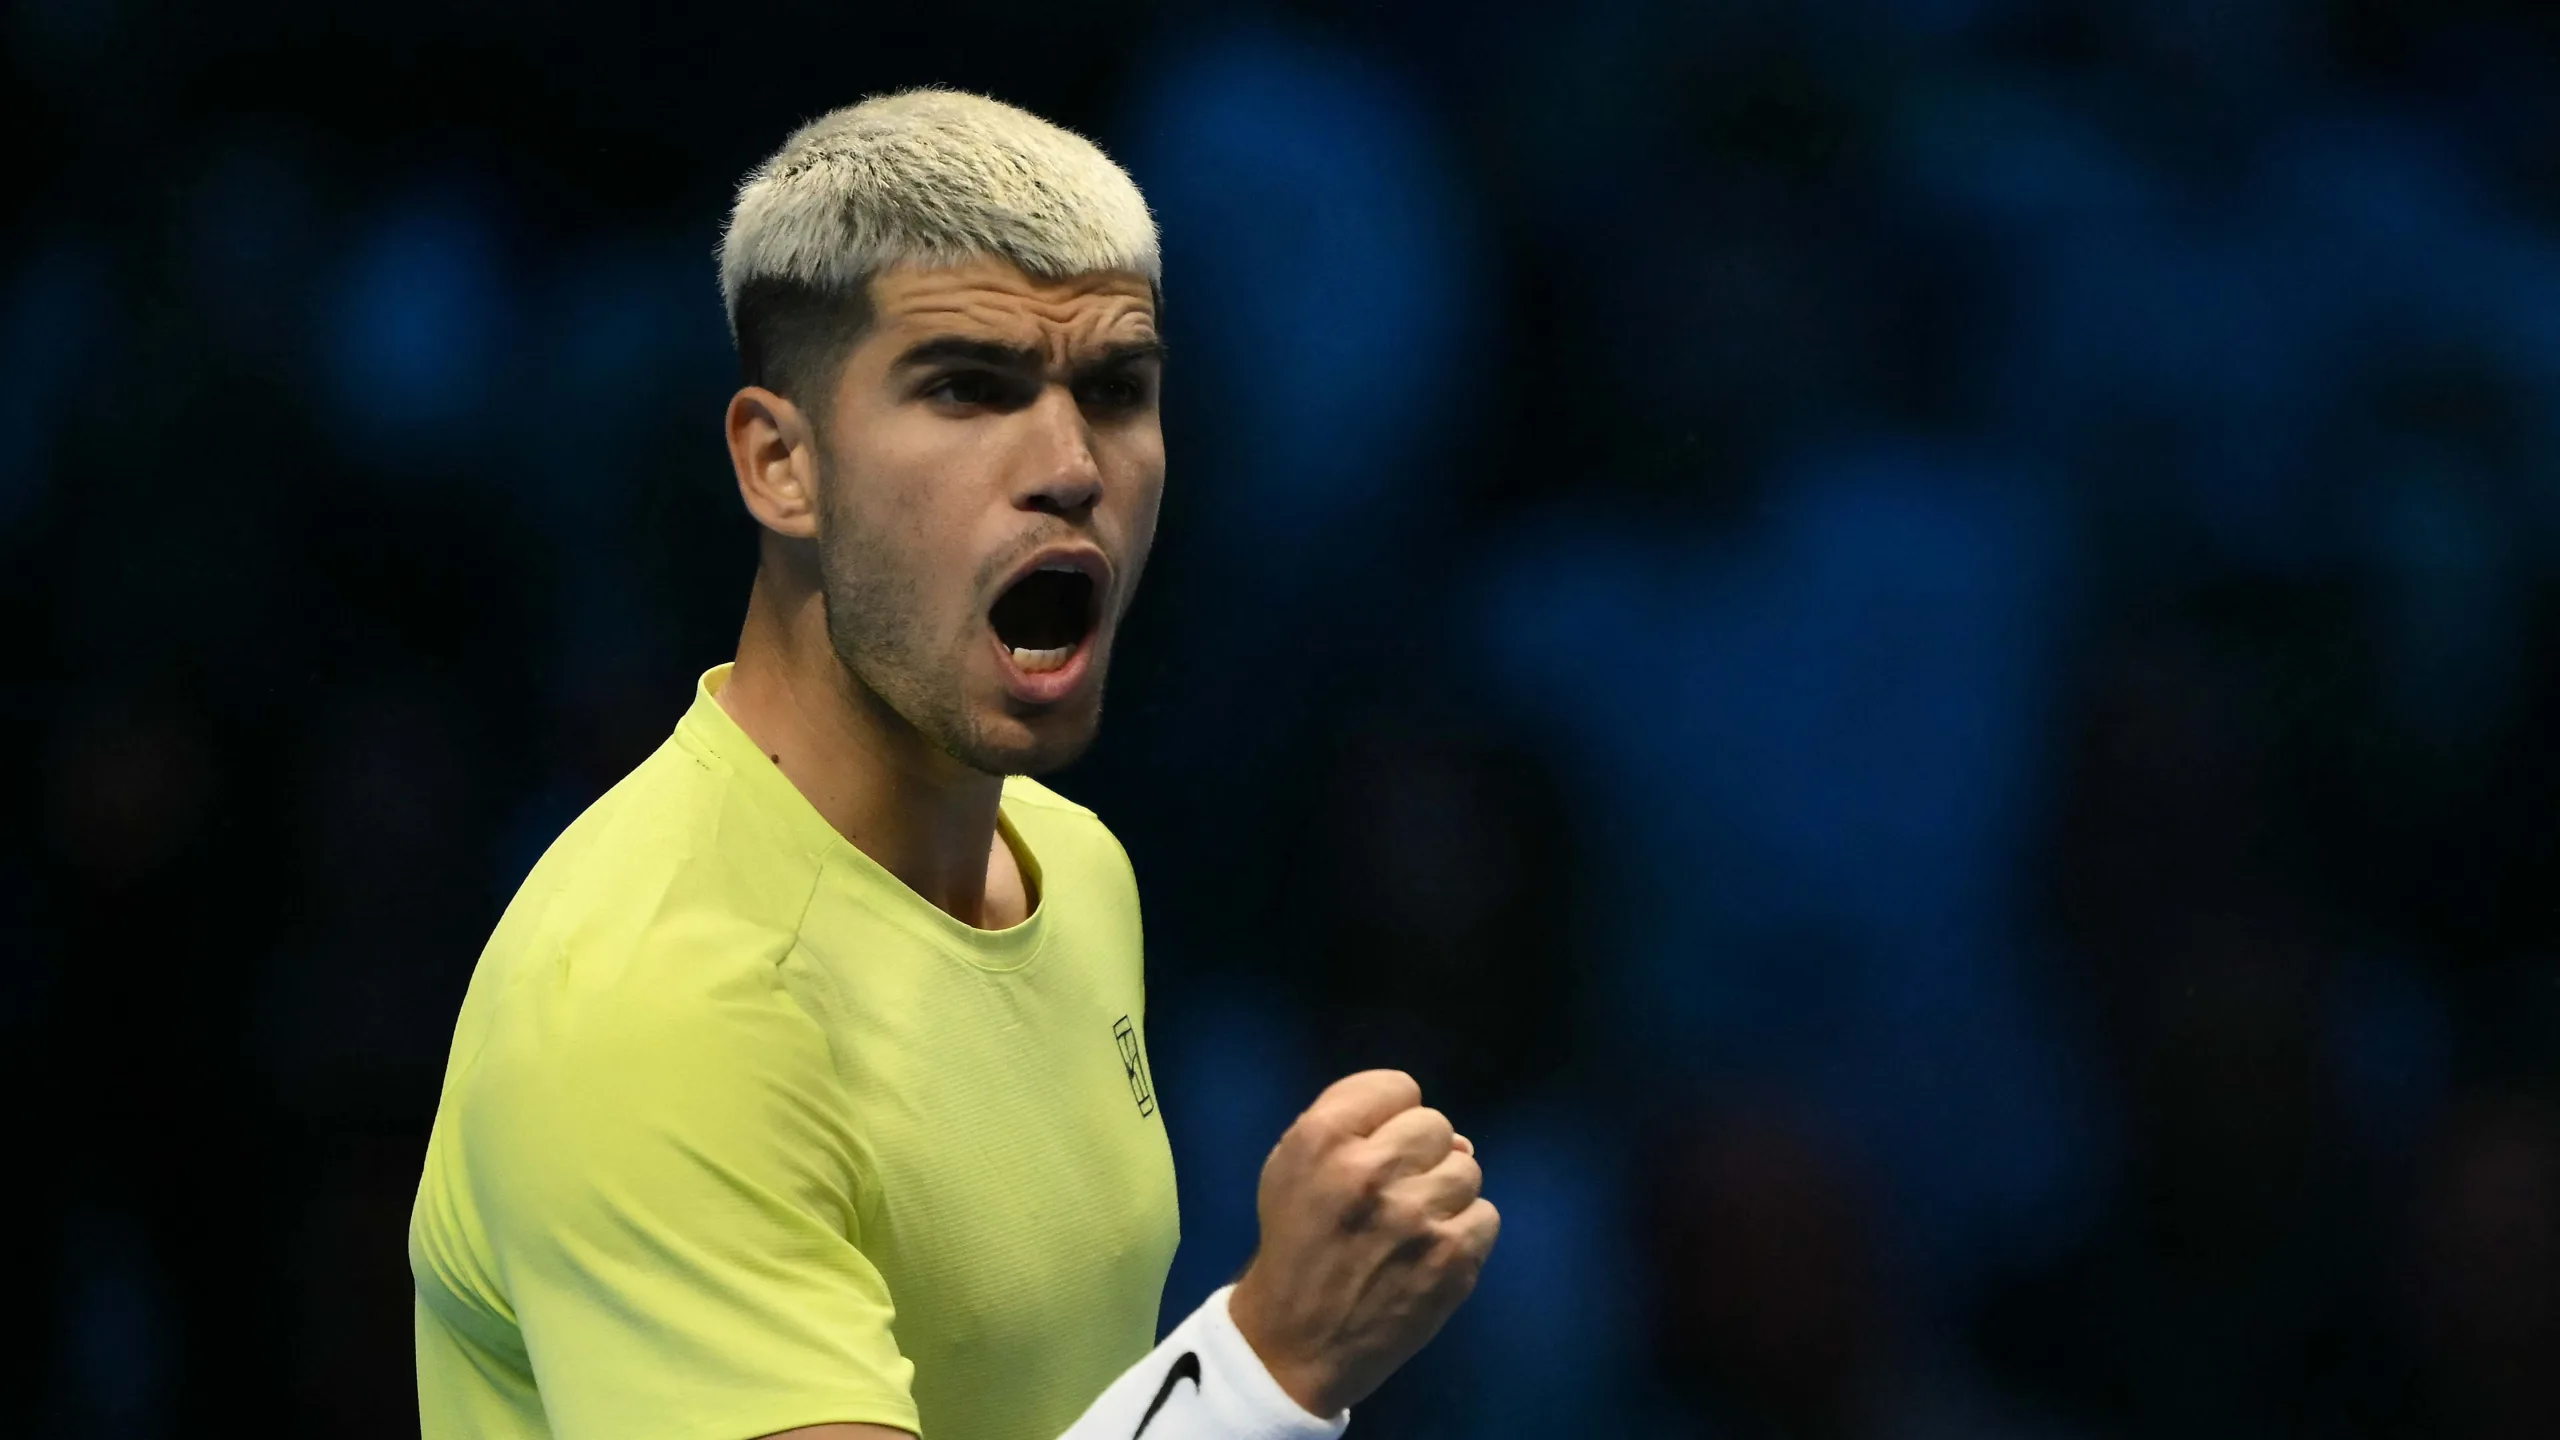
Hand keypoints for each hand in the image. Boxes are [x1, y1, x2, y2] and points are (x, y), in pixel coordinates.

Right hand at [1226, 1070, 1500, 1415]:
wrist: (1296, 1344)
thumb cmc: (1296, 1245)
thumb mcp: (1291, 1168)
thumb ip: (1353, 1126)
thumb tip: (1450, 1136)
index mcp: (1321, 1140)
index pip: (1397, 1087)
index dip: (1390, 1118)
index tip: (1378, 1149)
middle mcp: (1370, 1171)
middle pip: (1436, 1125)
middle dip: (1419, 1156)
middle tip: (1394, 1194)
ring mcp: (1416, 1217)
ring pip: (1468, 1170)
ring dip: (1446, 1194)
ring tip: (1413, 1226)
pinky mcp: (1451, 1260)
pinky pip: (1486, 1216)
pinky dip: (1464, 1233)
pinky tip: (1431, 1253)